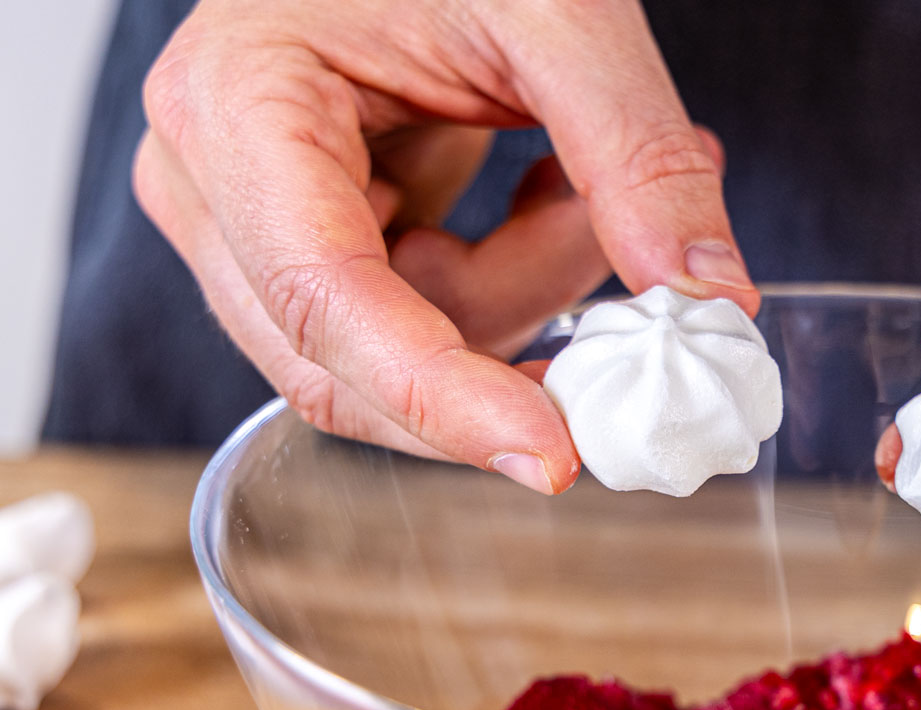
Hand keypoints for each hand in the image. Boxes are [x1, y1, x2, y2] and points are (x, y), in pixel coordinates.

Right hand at [134, 0, 755, 492]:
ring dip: (524, 291)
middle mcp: (213, 181)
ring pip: (398, 354)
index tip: (556, 455)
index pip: (326, 302)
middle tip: (635, 325)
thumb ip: (635, 153)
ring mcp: (250, 219)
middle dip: (506, 351)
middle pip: (350, 363)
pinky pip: (418, 316)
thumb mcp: (558, 9)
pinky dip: (506, 275)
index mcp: (237, 106)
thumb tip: (708, 296)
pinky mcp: (309, 238)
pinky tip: (544, 193)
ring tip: (589, 189)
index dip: (442, 397)